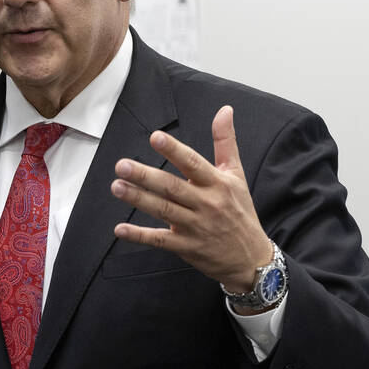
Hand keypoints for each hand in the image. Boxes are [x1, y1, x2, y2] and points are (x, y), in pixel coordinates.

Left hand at [109, 105, 271, 292]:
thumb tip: (225, 110)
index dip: (174, 150)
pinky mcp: (186, 246)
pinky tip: (120, 229)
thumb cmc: (240, 211)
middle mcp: (206, 204)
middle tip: (122, 165)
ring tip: (117, 186)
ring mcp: (195, 226)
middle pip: (172, 187)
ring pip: (163, 210)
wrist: (251, 258)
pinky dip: (139, 235)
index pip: (193, 163)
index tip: (155, 137)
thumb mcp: (237, 175)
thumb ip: (226, 142)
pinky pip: (160, 240)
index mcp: (217, 184)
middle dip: (146, 176)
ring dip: (138, 199)